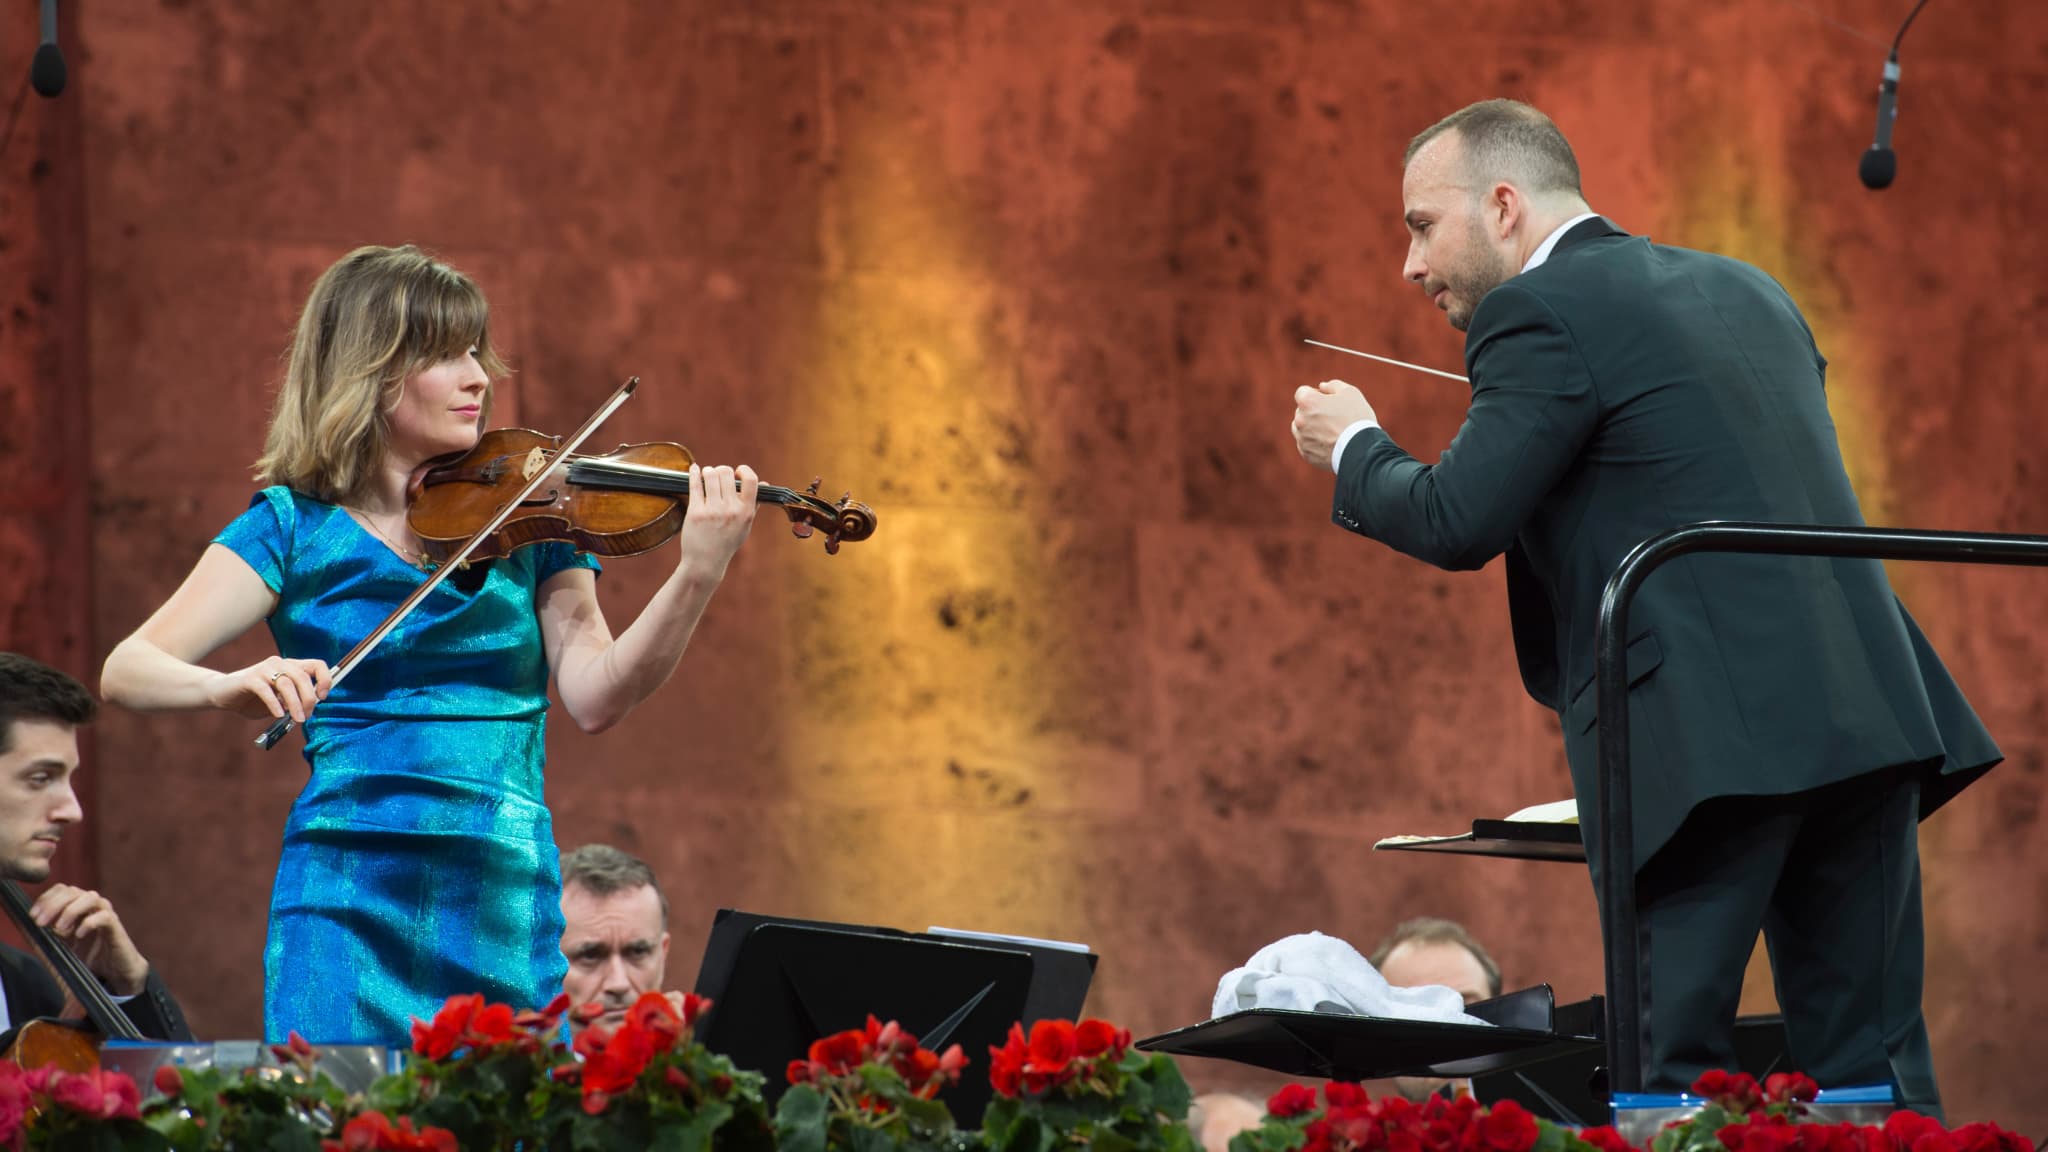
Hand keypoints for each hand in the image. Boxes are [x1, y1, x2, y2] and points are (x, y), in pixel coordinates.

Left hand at [33, 884, 147, 996]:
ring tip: (60, 929)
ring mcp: (106, 912)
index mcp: (79, 904)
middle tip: (40, 923)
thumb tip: (35, 921)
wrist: (113, 969)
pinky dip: (88, 923)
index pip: (62, 889)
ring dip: (70, 911)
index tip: (33, 916)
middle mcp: (93, 904)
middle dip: (53, 905)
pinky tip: (78, 935)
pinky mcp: (115, 925)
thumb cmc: (90, 953)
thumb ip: (53, 929)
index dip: (45, 899)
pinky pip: (103, 916)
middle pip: (72, 891)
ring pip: (89, 897)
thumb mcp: (65, 941)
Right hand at [204, 657, 332, 721]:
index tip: (323, 697)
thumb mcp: (279, 701)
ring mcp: (264, 669)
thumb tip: (308, 710)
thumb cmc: (253, 699)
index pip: (317, 665)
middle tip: (307, 716)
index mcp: (291, 666)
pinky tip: (278, 714)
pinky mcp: (249, 679)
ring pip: (287, 684)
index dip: (325, 680)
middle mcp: (279, 664)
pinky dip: (275, 704)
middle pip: (303, 677)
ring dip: (295, 704)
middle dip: (309, 699)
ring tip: (298, 719)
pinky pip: (266, 690)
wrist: (222, 694)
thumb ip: (293, 702)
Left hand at [678, 463, 759, 577]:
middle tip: (718, 475)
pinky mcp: (695, 512)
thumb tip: (765, 484)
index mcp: (746, 512)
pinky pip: (695, 485)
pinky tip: (694, 470)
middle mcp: (731, 510)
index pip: (751, 480)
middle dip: (721, 470)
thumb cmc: (726, 543)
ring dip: (708, 472)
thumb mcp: (745, 526)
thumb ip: (754, 504)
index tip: (738, 472)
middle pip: (726, 472)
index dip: (744, 470)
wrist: (705, 562)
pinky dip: (694, 473)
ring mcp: (712, 511)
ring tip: (707, 476)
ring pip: (710, 475)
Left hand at [1291, 379, 1377, 471]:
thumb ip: (1333, 386)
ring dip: (1311, 427)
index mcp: (1308, 402)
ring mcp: (1302, 438)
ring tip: (1331, 431)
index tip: (1328, 401)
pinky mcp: (1306, 454)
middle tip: (1334, 418)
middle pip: (1301, 411)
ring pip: (1301, 429)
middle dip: (1313, 412)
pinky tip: (1330, 444)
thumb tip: (1322, 387)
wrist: (1361, 450)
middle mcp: (1300, 420)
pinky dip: (1315, 443)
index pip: (1302, 392)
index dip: (1315, 394)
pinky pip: (1306, 445)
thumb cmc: (1356, 418)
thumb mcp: (1350, 393)